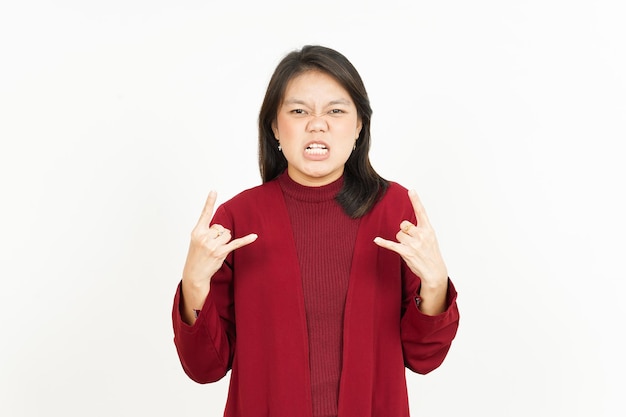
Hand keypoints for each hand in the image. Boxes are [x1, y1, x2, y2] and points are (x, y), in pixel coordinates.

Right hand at [181, 191, 256, 318]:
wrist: (194, 273)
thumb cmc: (196, 255)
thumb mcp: (197, 240)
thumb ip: (207, 231)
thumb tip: (223, 229)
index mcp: (197, 232)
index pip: (205, 214)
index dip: (209, 202)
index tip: (214, 190)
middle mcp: (204, 237)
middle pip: (221, 227)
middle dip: (220, 235)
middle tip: (212, 245)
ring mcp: (212, 245)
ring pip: (227, 234)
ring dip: (225, 241)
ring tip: (215, 249)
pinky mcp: (220, 253)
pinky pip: (236, 243)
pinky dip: (246, 240)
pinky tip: (254, 236)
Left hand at [373, 190, 446, 290]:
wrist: (435, 271)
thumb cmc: (431, 254)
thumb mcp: (430, 238)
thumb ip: (420, 229)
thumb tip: (405, 225)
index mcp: (428, 229)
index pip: (421, 212)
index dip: (416, 201)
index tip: (411, 190)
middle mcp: (421, 235)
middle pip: (404, 225)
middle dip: (405, 232)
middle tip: (412, 241)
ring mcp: (414, 244)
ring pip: (398, 235)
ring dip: (401, 242)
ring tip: (411, 249)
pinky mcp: (406, 252)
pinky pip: (391, 244)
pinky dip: (383, 242)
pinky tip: (376, 240)